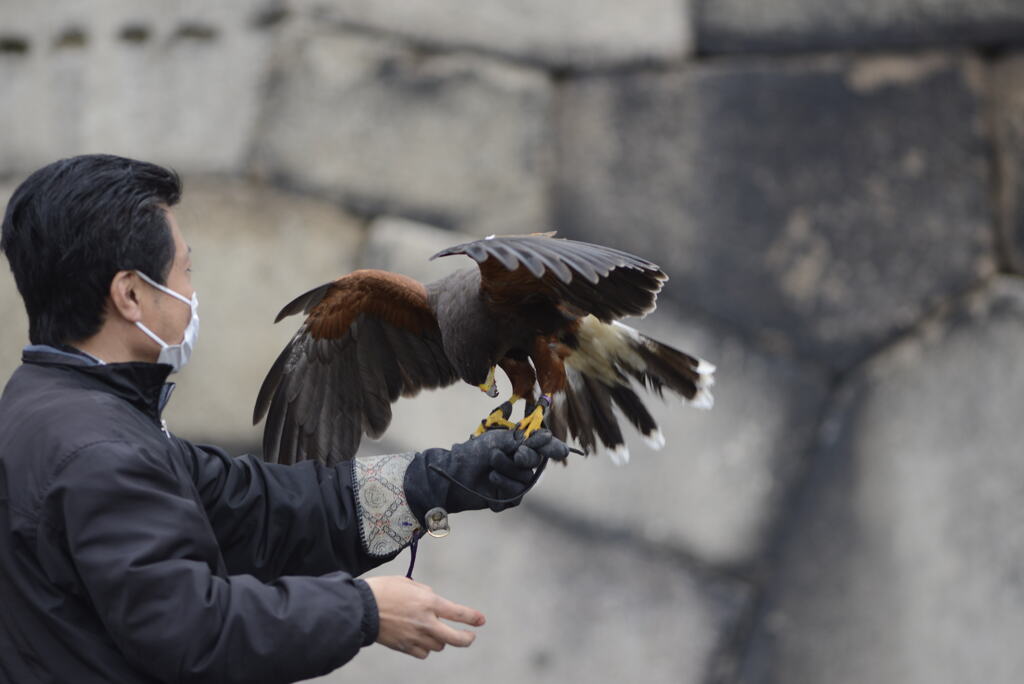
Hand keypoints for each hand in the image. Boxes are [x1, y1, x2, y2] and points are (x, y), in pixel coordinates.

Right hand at [365, 576, 484, 658]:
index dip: (472, 617)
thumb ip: (425, 592)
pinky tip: (420, 640)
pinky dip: (425, 648)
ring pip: (439, 646)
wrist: (362, 608)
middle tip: (470, 637)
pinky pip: (424, 653)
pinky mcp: (405, 647)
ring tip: (433, 632)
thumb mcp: (408, 583)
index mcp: (429, 602)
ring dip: (440, 640)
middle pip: (455, 638)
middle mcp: (426, 622)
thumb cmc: (383, 590)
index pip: (458, 613)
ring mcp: (416, 637)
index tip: (481, 621)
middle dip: (466, 639)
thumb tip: (433, 600)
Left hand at [404, 429, 569, 517]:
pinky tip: (489, 482)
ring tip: (490, 468)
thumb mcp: (501, 440)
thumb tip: (550, 438)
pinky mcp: (507, 500)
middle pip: (535, 463)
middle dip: (523, 458)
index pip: (544, 448)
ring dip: (507, 471)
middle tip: (513, 454)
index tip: (560, 452)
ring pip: (525, 480)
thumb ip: (527, 441)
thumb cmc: (475, 452)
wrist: (453, 472)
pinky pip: (515, 495)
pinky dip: (502, 487)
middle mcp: (521, 466)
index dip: (553, 449)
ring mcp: (515, 484)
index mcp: (521, 447)